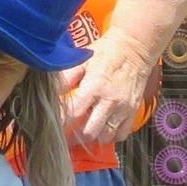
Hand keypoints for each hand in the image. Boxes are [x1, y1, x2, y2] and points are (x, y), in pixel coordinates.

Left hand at [60, 27, 153, 149]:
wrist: (135, 49)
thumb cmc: (106, 53)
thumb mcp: (82, 60)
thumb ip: (66, 78)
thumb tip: (51, 92)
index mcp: (94, 87)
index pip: (74, 114)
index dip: (62, 122)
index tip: (55, 125)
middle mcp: (110, 101)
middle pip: (90, 131)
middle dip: (77, 136)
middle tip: (69, 133)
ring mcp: (123, 108)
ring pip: (106, 136)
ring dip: (94, 136)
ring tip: (86, 130)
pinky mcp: (134, 111)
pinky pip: (122, 134)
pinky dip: (112, 136)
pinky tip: (104, 128)